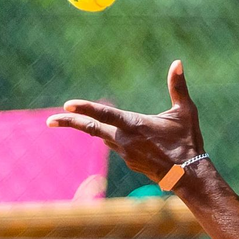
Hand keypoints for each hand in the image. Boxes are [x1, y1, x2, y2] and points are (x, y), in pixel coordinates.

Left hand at [47, 60, 205, 184]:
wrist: (189, 176)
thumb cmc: (187, 142)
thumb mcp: (185, 112)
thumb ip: (178, 87)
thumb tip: (178, 62)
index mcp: (135, 126)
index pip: (104, 115)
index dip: (85, 109)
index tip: (67, 105)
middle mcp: (125, 141)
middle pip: (92, 130)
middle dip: (70, 124)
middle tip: (50, 121)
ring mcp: (126, 154)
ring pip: (105, 137)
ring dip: (97, 129)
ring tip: (86, 121)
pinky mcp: (130, 162)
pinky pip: (118, 146)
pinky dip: (117, 139)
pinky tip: (132, 139)